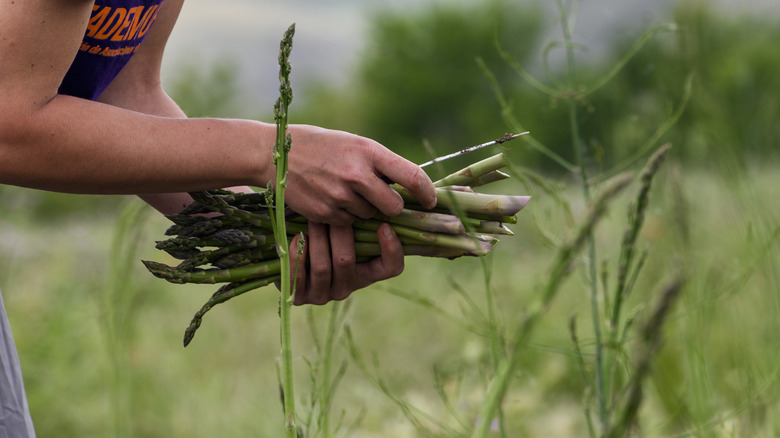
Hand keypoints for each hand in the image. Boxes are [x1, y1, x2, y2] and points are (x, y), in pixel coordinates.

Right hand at [283, 125, 436, 225]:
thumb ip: (380, 164)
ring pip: (370, 216)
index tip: (430, 201)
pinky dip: (344, 215)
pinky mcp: (325, 212)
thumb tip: (411, 187)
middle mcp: (357, 174)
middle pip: (394, 206)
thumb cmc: (322, 146)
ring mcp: (340, 195)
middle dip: (392, 206)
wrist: (275, 154)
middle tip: (381, 198)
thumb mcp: (354, 144)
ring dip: (364, 209)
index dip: (426, 192)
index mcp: (369, 151)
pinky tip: (329, 197)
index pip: (412, 176)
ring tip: (343, 190)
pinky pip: (348, 222)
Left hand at [288, 222, 403, 304]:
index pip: (391, 268)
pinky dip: (298, 254)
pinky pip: (298, 276)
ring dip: (317, 239)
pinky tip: (297, 237)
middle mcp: (346, 288)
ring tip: (313, 219)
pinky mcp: (300, 297)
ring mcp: (322, 295)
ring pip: (322, 267)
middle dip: (339, 232)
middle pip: (346, 261)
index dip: (392, 250)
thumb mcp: (345, 232)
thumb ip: (360, 222)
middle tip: (334, 211)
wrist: (290, 260)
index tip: (384, 226)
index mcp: (365, 274)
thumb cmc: (324, 237)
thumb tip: (377, 192)